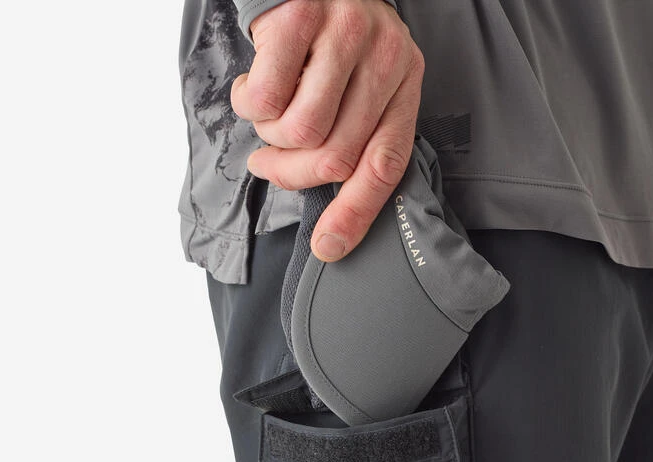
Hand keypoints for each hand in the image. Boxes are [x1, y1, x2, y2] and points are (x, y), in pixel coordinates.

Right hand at [230, 0, 423, 262]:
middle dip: (293, 174)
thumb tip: (331, 214)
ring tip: (266, 115)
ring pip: (301, 131)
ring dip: (270, 137)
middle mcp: (386, 58)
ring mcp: (346, 34)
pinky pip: (267, 97)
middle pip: (337, 157)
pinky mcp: (301, 15)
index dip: (356, 213)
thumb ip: (356, 134)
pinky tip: (252, 85)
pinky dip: (248, 104)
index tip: (328, 247)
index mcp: (404, 83)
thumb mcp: (361, 82)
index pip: (387, 164)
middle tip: (266, 163)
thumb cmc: (329, 37)